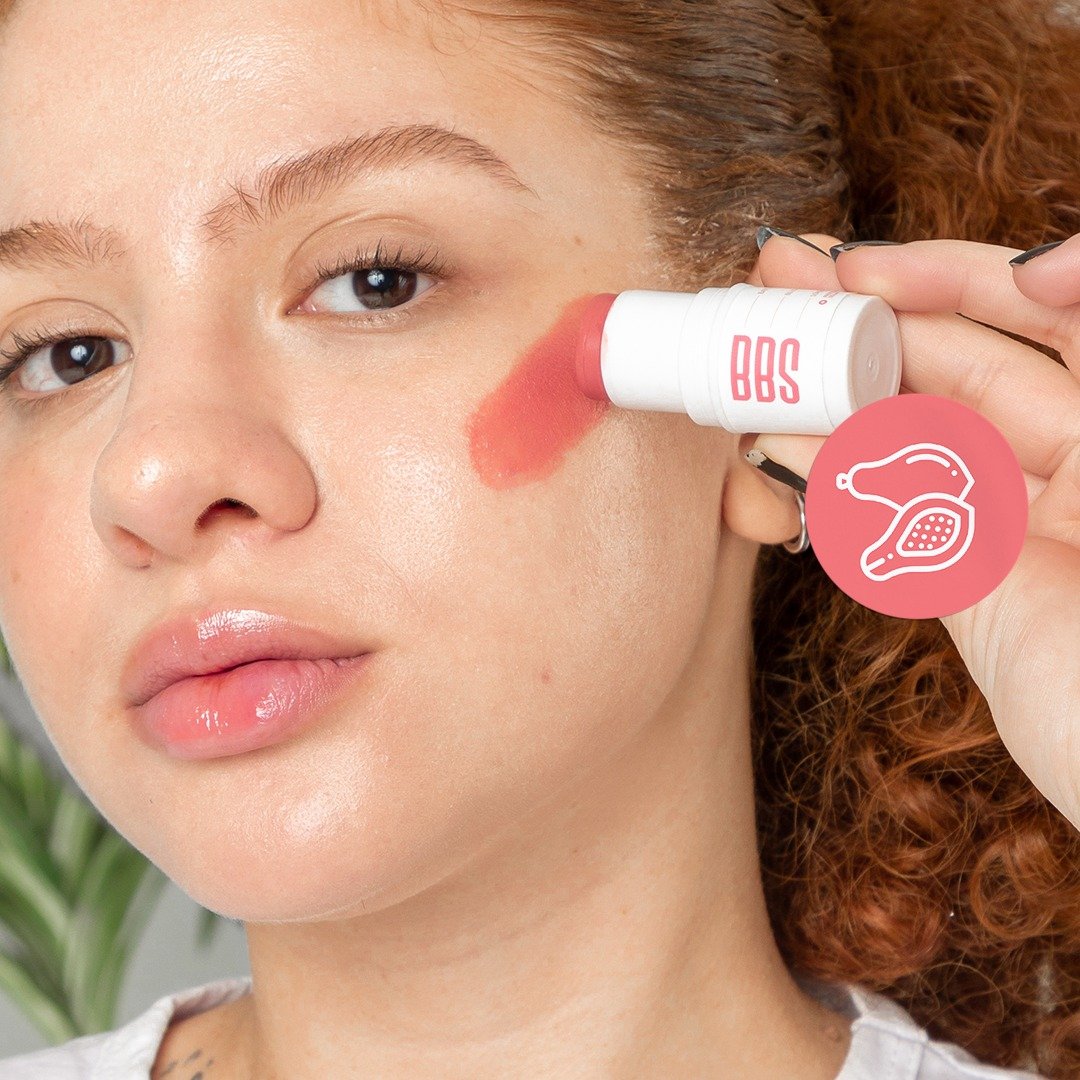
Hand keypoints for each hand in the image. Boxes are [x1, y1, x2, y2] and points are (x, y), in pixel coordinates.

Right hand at [747, 230, 1079, 831]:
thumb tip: (1040, 262)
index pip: (1038, 312)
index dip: (951, 275)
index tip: (862, 264)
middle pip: (962, 365)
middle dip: (868, 322)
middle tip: (774, 287)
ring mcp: (1029, 527)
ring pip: (916, 440)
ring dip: (832, 400)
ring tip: (756, 361)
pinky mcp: (981, 592)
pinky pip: (898, 518)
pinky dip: (837, 478)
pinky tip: (781, 443)